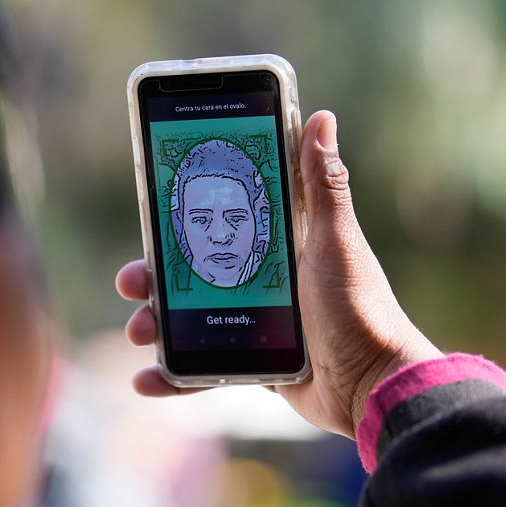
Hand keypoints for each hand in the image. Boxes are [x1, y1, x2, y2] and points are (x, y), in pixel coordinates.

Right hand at [115, 110, 441, 437]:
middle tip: (132, 280)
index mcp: (280, 246)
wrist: (373, 389)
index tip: (152, 211)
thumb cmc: (360, 310)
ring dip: (155, 324)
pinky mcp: (255, 365)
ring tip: (139, 330)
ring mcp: (256, 325)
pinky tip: (145, 379)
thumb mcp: (335, 243)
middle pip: (192, 272)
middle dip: (154, 276)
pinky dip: (172, 376)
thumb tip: (321, 117)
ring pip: (189, 319)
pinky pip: (203, 367)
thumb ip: (323, 186)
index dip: (182, 218)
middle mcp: (264, 282)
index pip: (221, 221)